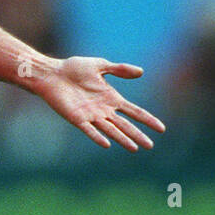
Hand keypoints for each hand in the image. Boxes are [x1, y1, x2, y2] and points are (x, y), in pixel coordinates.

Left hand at [35, 57, 164, 150]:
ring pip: (111, 130)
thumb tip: (141, 72)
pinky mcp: (77, 118)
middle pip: (125, 125)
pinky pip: (89, 130)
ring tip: (135, 148)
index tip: (161, 129)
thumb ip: (119, 69)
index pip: (134, 112)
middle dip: (138, 134)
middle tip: (150, 145)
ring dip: (123, 139)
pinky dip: (98, 136)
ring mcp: (91, 116)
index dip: (147, 120)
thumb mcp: (100, 65)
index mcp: (111, 98)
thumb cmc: (73, 69)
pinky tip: (107, 144)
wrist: (52, 73)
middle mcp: (104, 110)